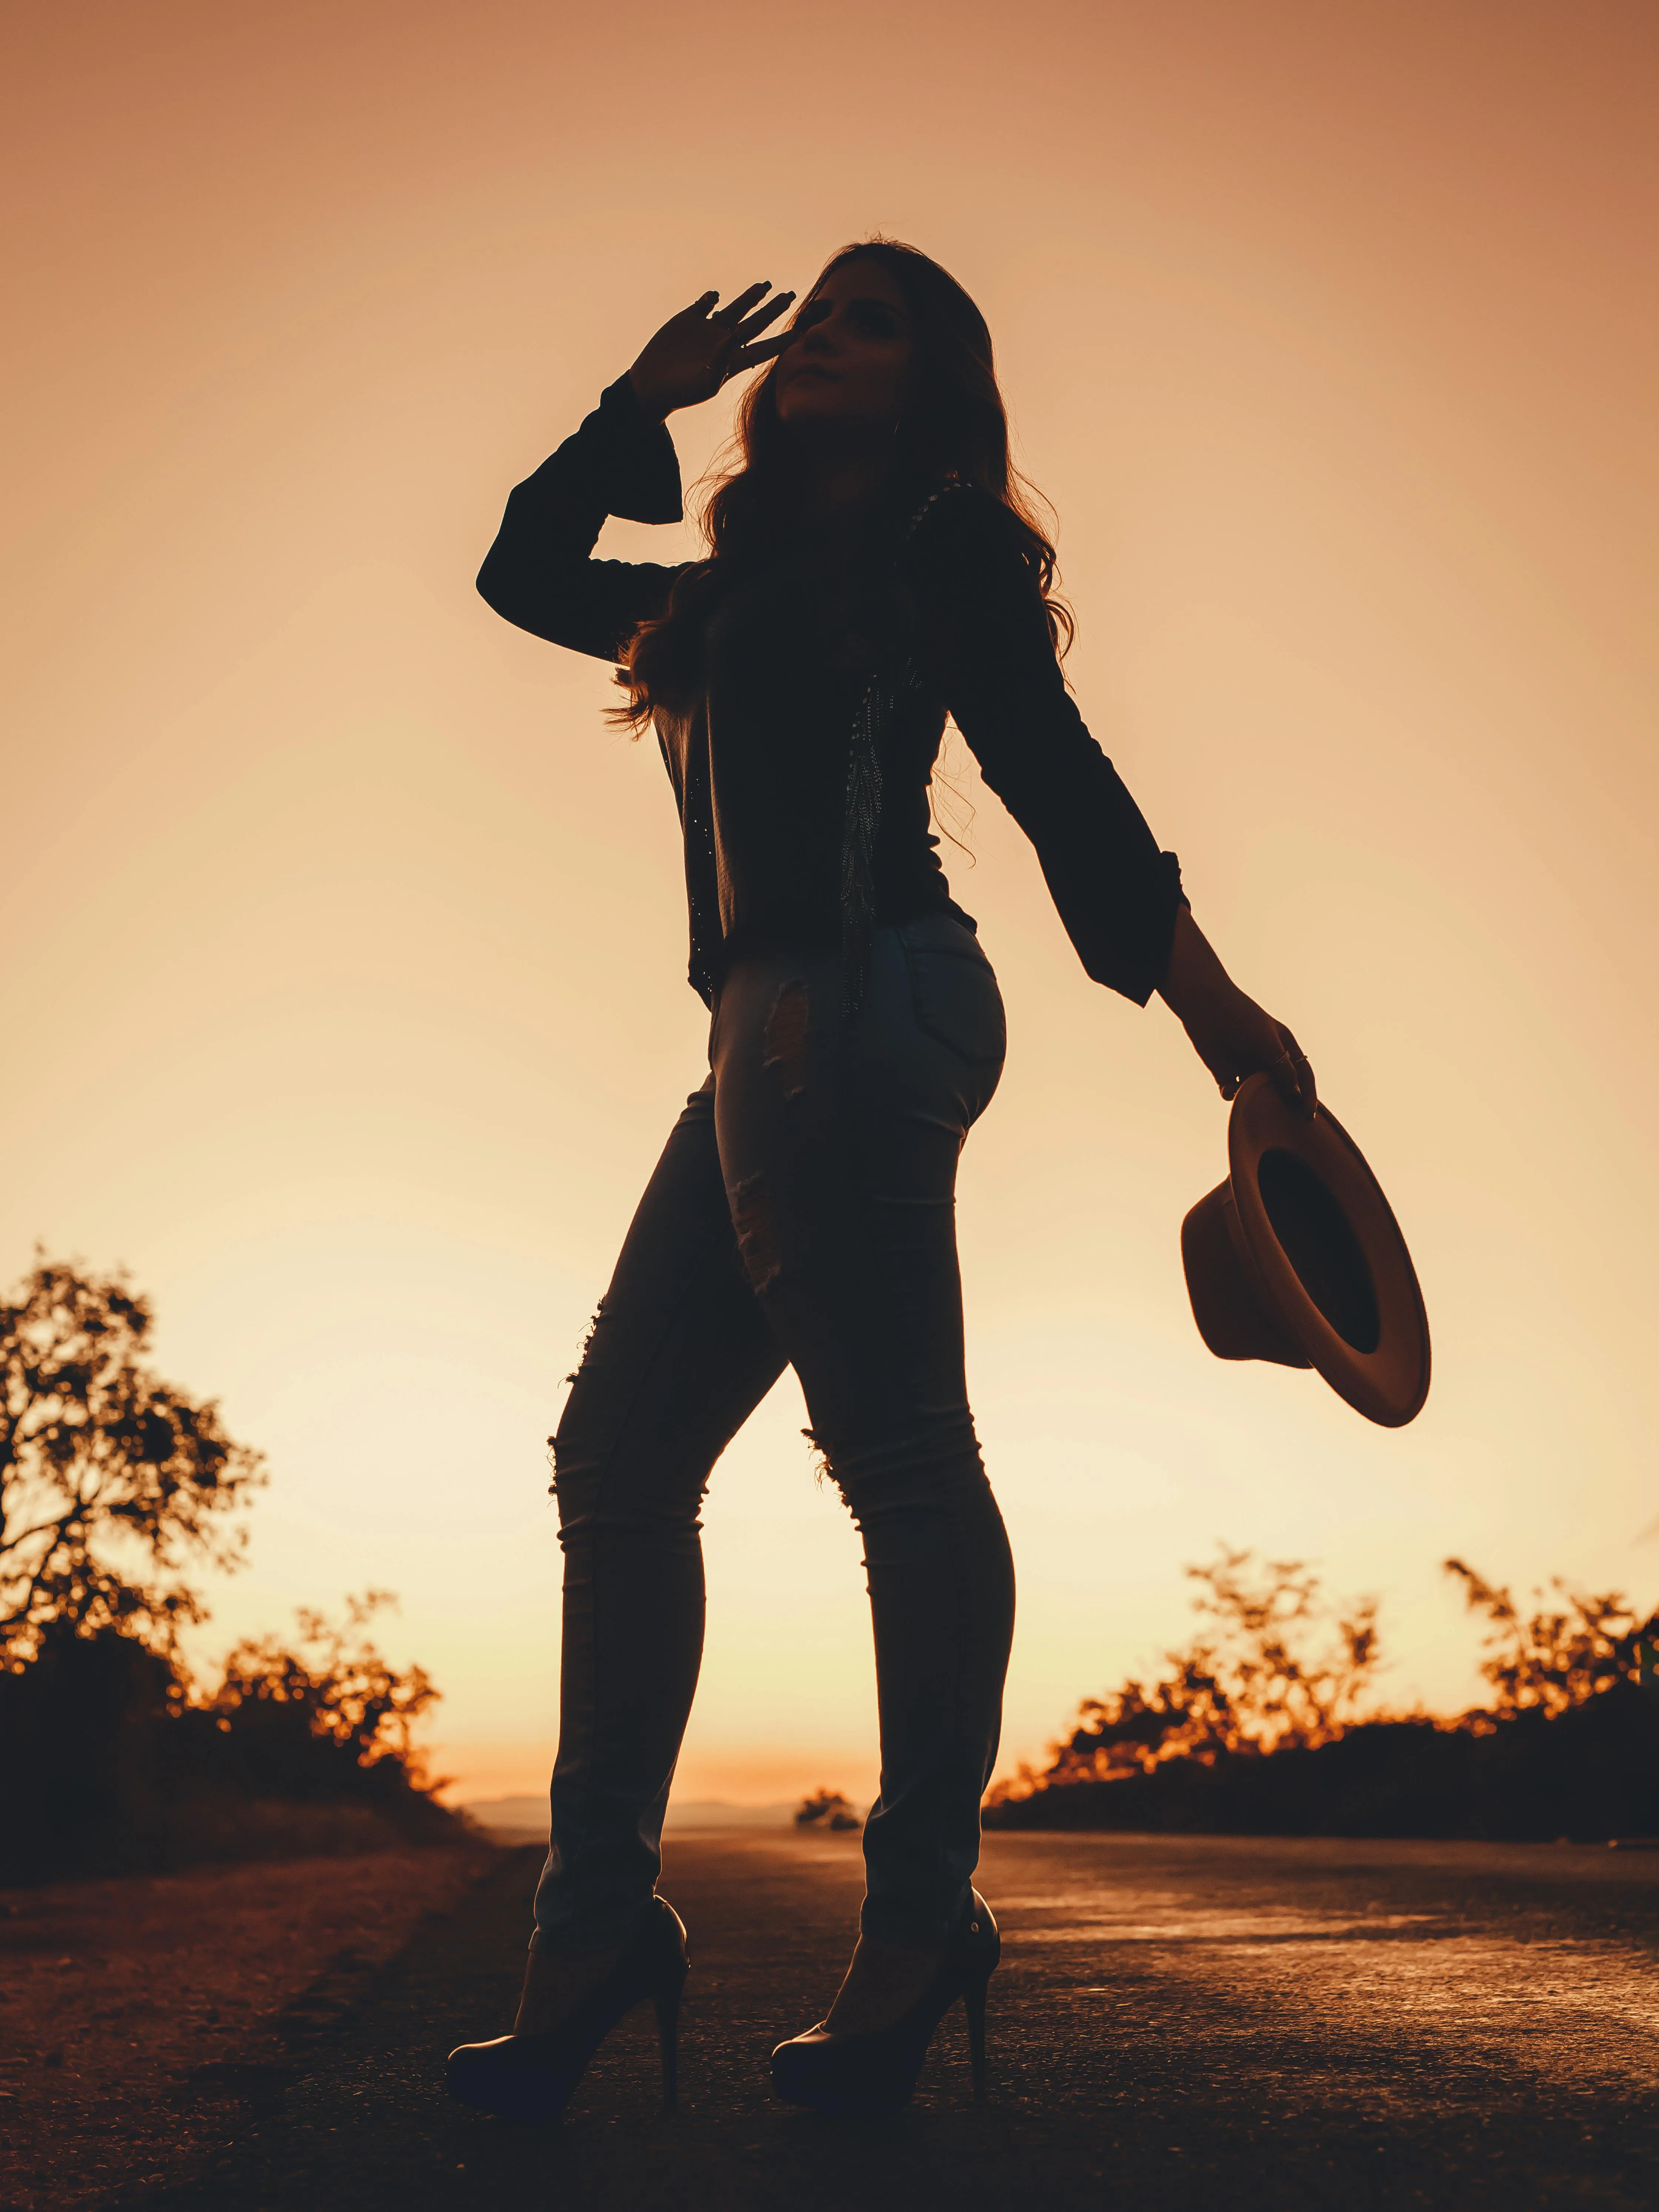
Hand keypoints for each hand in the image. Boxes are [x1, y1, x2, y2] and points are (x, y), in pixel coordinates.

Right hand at [627, 283, 830, 420]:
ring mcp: (708, 330)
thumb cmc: (680, 392)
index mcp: (733, 360)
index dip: (782, 341)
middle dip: (773, 309)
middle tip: (790, 295)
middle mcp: (725, 342)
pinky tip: (716, 298)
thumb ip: (721, 361)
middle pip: (756, 323)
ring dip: (750, 297)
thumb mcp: (705, 384)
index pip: (764, 348)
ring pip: (735, 309)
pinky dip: (712, 299)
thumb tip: (732, 336)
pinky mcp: (689, 319)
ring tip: (766, 286)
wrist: (651, 385)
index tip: (801, 332)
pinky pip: (706, 304)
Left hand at [1158, 907, 1316, 1117]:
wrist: (1206, 1007)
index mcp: (1284, 1047)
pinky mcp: (1225, 1073)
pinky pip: (1232, 1092)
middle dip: (1284, 1105)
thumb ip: (1282, 1067)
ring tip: (1258, 1110)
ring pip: (1257, 1094)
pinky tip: (1229, 1088)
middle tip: (1287, 1123)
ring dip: (1258, 1103)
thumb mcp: (1268, 1041)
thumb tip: (1294, 1092)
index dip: (1307, 1095)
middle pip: (1281, 1088)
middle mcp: (1266, 1059)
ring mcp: (1246, 1067)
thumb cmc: (1242, 1018)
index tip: (1308, 1115)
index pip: (1302, 1075)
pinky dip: (1231, 1095)